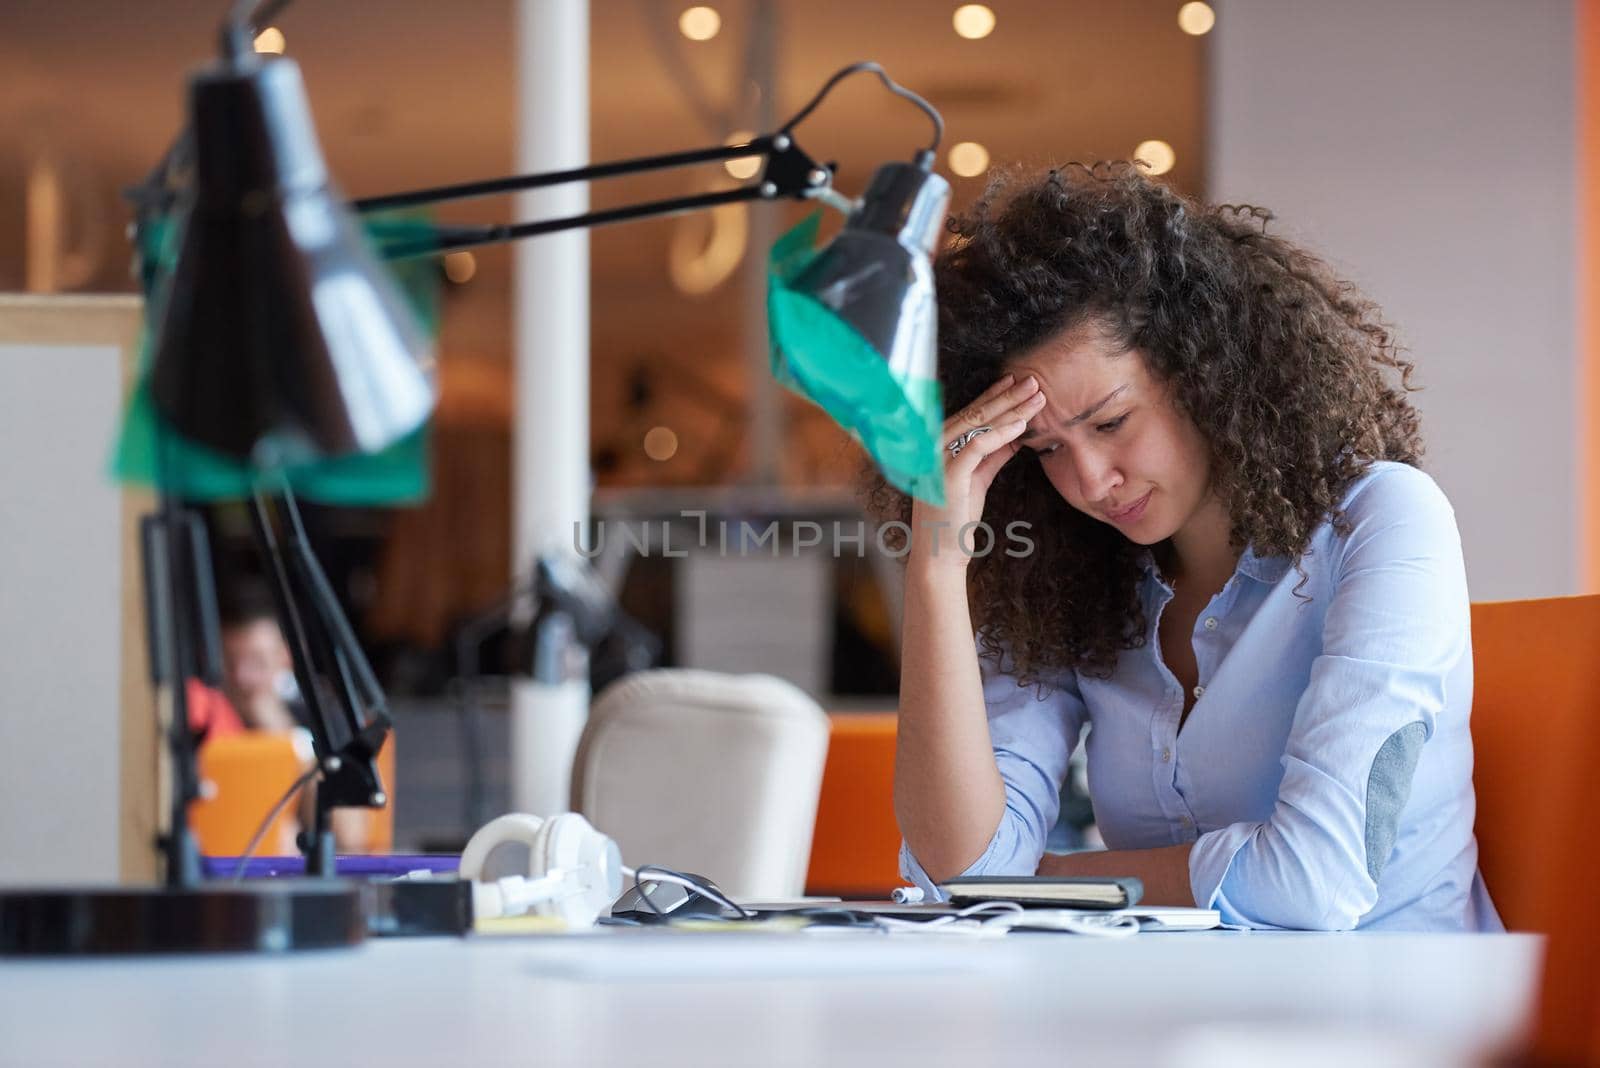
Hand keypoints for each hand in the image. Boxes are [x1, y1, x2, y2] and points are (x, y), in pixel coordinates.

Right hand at [909, 373, 1044, 567]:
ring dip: (1011, 409)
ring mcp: (937, 458)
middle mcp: (933, 447)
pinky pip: (978, 444)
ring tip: (1036, 397)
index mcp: (937, 446)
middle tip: (1034, 381)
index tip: (1017, 383)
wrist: (941, 554)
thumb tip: (1015, 435)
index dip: (994, 396)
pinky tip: (1022, 425)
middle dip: (1008, 395)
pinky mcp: (949, 473)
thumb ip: (992, 456)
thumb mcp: (977, 480)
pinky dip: (1001, 433)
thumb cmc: (956, 520)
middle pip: (975, 413)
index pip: (969, 414)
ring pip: (978, 424)